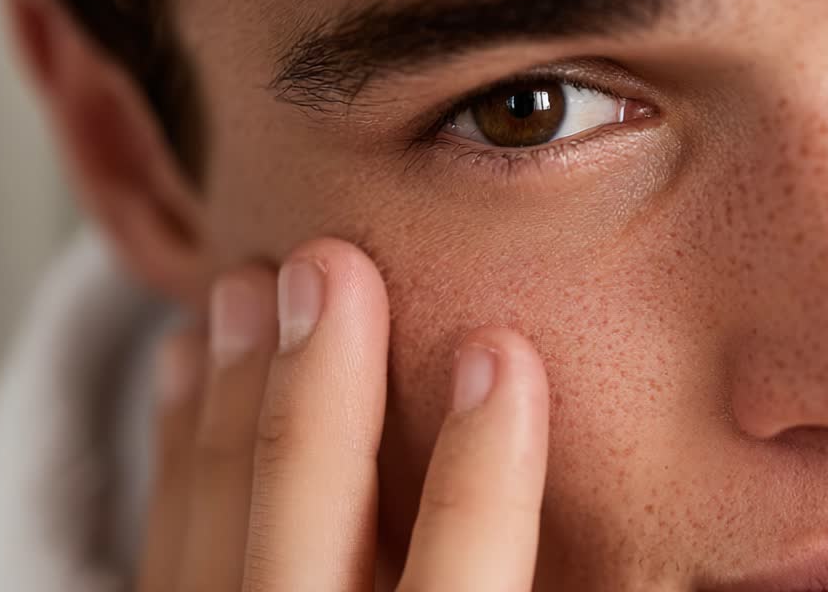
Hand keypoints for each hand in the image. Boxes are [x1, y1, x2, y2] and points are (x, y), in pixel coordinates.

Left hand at [137, 239, 550, 591]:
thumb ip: (531, 586)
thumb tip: (666, 550)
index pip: (460, 585)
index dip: (486, 477)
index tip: (501, 353)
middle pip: (301, 538)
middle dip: (314, 396)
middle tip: (330, 266)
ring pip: (208, 530)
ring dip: (226, 400)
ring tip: (246, 285)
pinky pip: (161, 547)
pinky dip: (173, 448)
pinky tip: (187, 366)